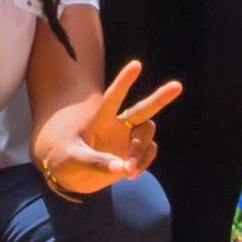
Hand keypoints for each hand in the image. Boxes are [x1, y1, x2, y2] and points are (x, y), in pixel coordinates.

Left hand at [40, 60, 180, 193]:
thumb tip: (123, 168)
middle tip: (177, 86)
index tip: (136, 64)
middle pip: (143, 109)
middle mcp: (117, 125)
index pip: (113, 97)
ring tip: (128, 169)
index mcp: (99, 118)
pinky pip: (149, 152)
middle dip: (160, 98)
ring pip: (147, 134)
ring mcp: (127, 139)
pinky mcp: (133, 154)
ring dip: (141, 150)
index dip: (124, 81)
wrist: (68, 176)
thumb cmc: (64, 159)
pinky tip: (131, 174)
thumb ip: (97, 163)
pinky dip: (144, 162)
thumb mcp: (73, 160)